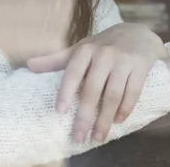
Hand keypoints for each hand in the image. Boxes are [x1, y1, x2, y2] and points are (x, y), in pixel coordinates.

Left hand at [27, 23, 165, 143]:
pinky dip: (125, 109)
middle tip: (78, 137)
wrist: (137, 33)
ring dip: (105, 119)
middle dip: (85, 116)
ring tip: (97, 137)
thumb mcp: (80, 49)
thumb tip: (29, 65)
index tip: (60, 111)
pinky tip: (117, 121)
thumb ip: (56, 60)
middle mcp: (104, 54)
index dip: (66, 92)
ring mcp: (123, 61)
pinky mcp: (140, 67)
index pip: (73, 73)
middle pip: (93, 90)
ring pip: (113, 95)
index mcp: (85, 50)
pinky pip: (133, 92)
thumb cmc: (102, 45)